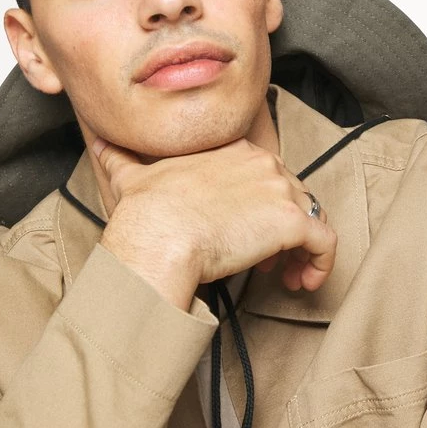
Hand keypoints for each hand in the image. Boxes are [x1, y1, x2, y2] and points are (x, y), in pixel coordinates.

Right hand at [93, 138, 336, 309]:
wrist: (160, 234)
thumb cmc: (147, 212)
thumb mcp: (133, 177)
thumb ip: (121, 158)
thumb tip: (100, 144)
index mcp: (234, 150)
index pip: (267, 174)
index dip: (262, 205)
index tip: (246, 234)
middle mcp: (263, 162)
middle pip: (294, 194)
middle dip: (283, 229)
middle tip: (265, 261)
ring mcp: (281, 190)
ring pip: (313, 216)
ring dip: (303, 249)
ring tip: (286, 276)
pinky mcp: (293, 222)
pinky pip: (326, 242)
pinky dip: (322, 264)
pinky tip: (303, 283)